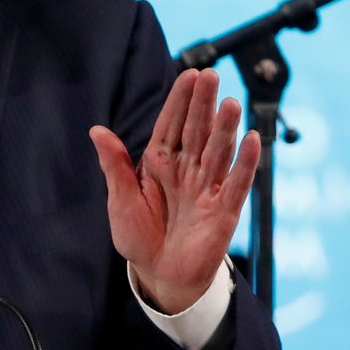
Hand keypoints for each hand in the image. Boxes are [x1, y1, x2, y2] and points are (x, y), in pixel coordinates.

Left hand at [89, 68, 259, 313]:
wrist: (158, 274)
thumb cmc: (138, 236)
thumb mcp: (121, 199)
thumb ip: (115, 165)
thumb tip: (96, 129)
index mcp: (160, 163)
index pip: (171, 124)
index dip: (180, 100)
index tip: (189, 74)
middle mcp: (186, 169)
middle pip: (197, 131)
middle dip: (203, 104)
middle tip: (211, 75)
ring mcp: (207, 188)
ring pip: (218, 151)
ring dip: (225, 127)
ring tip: (230, 102)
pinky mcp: (223, 210)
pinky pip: (236, 183)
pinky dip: (245, 162)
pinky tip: (252, 139)